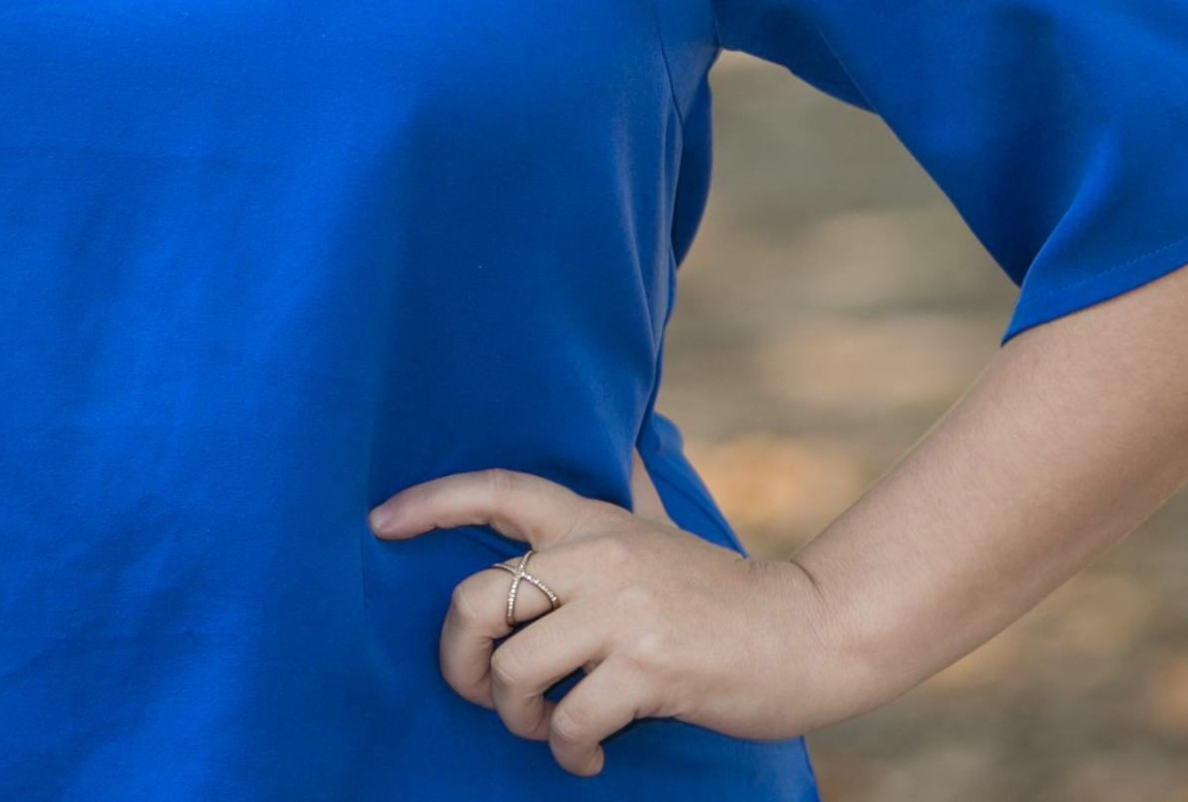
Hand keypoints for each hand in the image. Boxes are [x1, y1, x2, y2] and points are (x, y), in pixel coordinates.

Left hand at [367, 466, 862, 775]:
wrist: (807, 631)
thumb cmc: (722, 591)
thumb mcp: (661, 529)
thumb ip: (629, 496)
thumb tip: (628, 435)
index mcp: (592, 519)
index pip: (496, 491)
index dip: (430, 503)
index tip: (380, 523)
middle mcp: (597, 555)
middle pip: (477, 600)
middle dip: (459, 662)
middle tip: (484, 692)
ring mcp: (621, 610)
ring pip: (515, 671)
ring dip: (521, 718)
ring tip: (551, 728)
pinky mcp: (647, 667)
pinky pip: (571, 719)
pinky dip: (570, 749)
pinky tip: (592, 750)